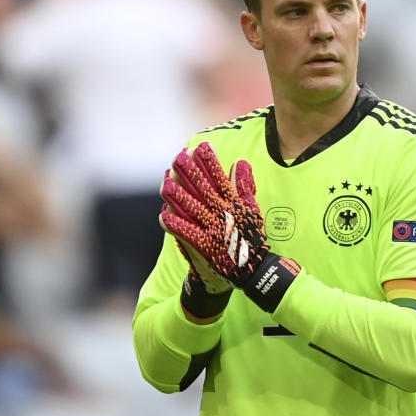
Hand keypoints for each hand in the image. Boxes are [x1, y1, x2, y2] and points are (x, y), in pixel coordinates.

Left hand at [159, 143, 268, 287]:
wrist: (251, 268)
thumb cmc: (250, 236)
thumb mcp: (252, 208)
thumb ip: (245, 185)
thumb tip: (240, 162)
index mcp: (234, 204)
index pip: (220, 179)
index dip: (210, 163)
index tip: (200, 147)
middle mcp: (223, 214)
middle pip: (204, 190)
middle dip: (190, 173)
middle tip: (177, 158)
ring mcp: (213, 229)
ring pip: (193, 209)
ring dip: (178, 197)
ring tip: (165, 184)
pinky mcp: (205, 245)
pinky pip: (187, 233)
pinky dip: (176, 225)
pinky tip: (164, 215)